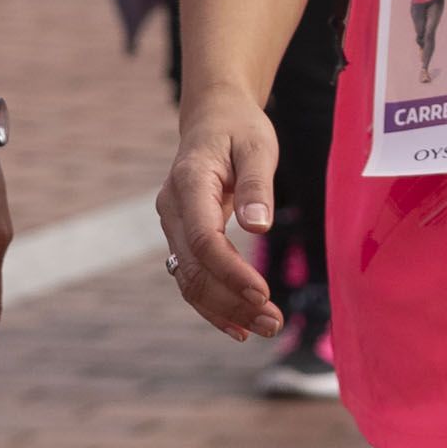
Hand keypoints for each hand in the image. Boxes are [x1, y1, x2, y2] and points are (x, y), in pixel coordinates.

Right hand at [158, 94, 285, 341]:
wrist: (213, 119)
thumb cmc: (239, 128)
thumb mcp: (257, 146)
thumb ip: (258, 185)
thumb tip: (259, 228)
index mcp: (189, 182)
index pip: (204, 239)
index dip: (231, 272)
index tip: (264, 294)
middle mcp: (172, 208)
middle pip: (195, 268)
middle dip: (232, 301)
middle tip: (274, 324)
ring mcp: (172, 225)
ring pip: (189, 280)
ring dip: (225, 310)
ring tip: (266, 328)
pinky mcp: (181, 237)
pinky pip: (191, 277)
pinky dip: (213, 304)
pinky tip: (239, 326)